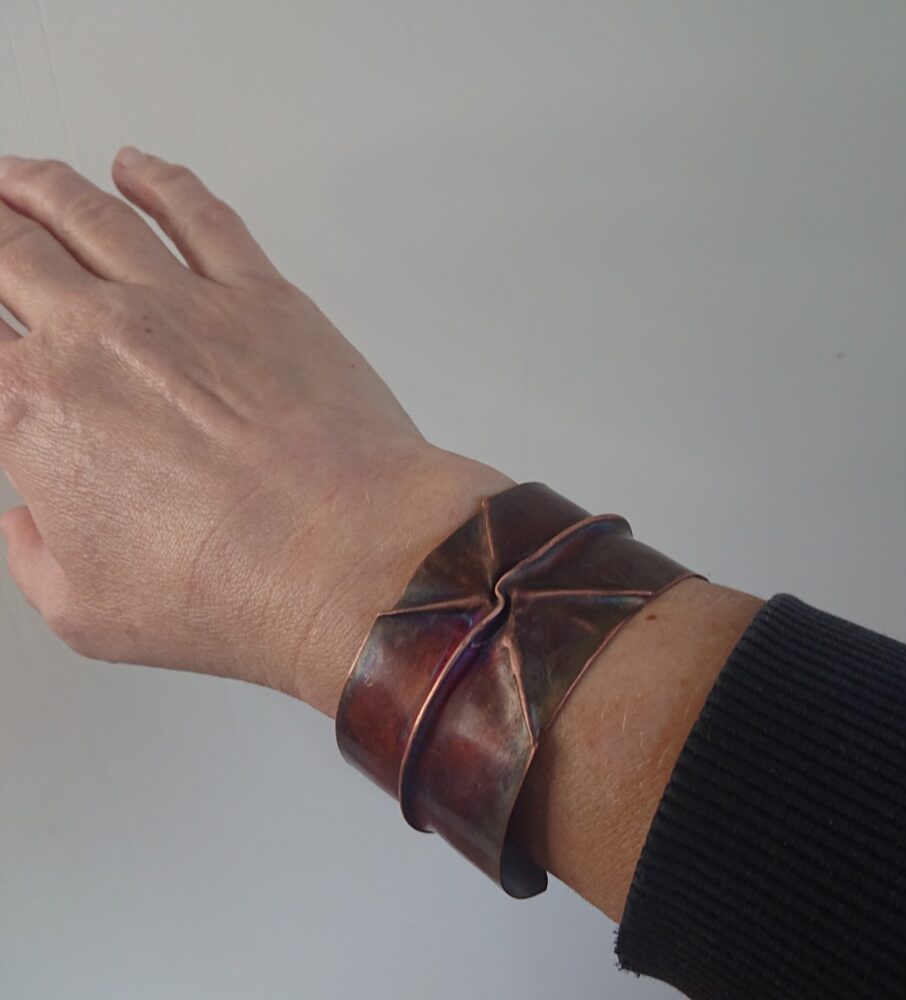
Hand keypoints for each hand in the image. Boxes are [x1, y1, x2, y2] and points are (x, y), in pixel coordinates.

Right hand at [0, 149, 513, 715]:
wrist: (346, 560)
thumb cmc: (232, 591)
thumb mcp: (88, 611)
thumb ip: (37, 554)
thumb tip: (31, 519)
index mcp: (39, 413)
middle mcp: (100, 339)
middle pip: (12, 250)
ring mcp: (185, 306)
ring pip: (90, 211)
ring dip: (42, 182)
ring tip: (17, 172)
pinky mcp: (263, 294)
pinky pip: (198, 211)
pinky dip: (159, 178)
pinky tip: (136, 166)